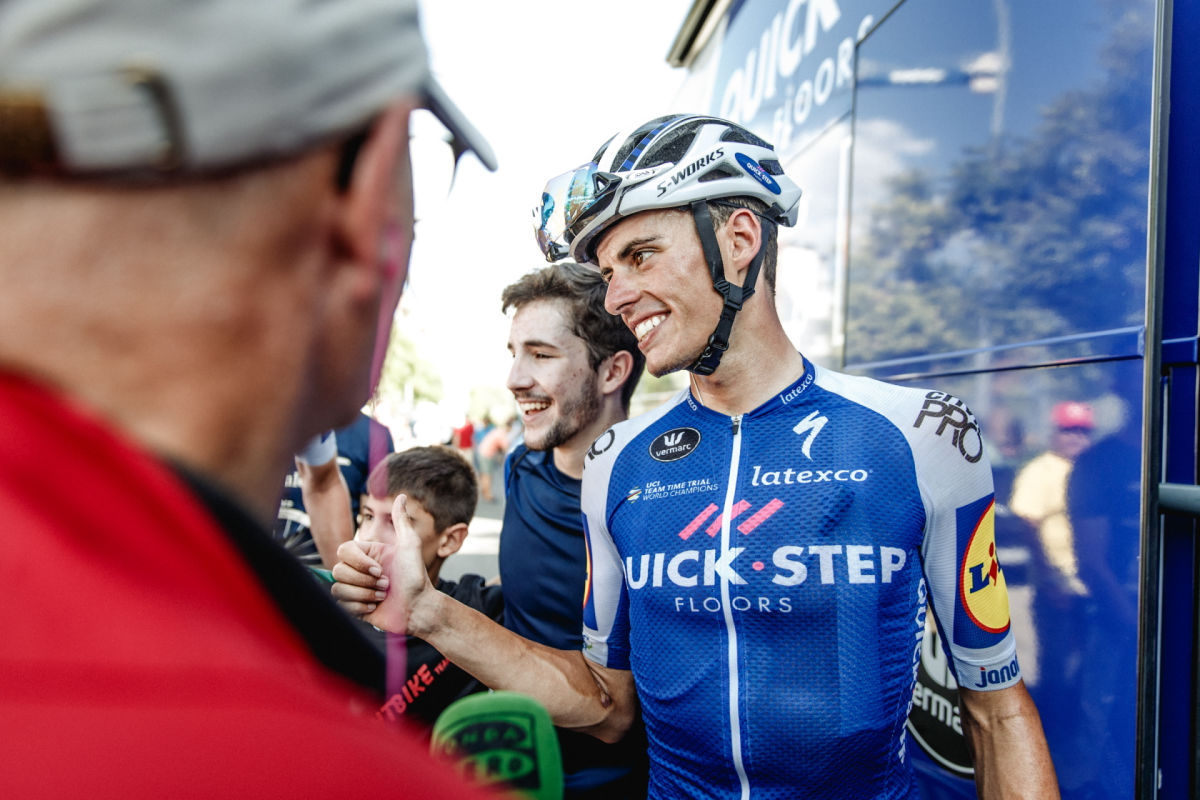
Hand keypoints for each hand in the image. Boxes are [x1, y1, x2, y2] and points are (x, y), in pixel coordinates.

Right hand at [330, 494, 435, 633]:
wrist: (418, 608)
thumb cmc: (416, 577)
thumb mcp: (410, 545)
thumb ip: (402, 521)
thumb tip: (402, 496)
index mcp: (368, 554)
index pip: (344, 550)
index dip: (359, 562)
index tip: (380, 570)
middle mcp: (358, 569)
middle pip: (338, 570)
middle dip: (363, 580)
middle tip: (386, 585)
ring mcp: (354, 588)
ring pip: (338, 588)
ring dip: (363, 594)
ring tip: (382, 596)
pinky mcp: (352, 606)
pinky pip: (340, 604)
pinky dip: (359, 607)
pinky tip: (375, 606)